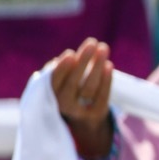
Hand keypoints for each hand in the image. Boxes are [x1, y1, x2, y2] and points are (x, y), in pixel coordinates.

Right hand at [51, 38, 113, 158]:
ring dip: (97, 66)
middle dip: (83, 61)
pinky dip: (107, 80)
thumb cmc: (67, 90)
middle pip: (73, 83)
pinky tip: (109, 65)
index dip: (62, 68)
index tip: (70, 53)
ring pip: (89, 88)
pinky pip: (103, 95)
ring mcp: (80, 111)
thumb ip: (58, 70)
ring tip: (103, 48)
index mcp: (49, 95)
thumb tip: (61, 61)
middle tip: (92, 43)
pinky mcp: (96, 113)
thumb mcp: (58, 81)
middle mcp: (63, 105)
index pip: (54, 81)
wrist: (81, 117)